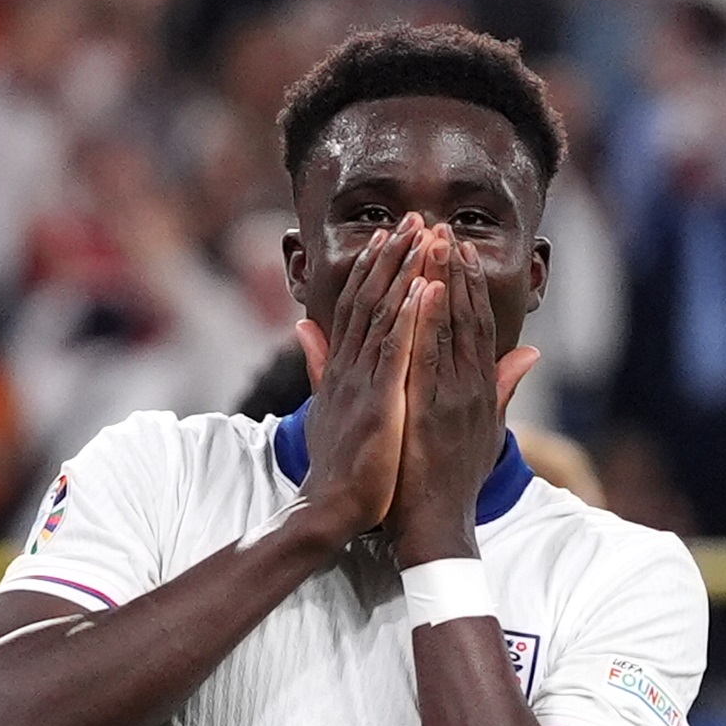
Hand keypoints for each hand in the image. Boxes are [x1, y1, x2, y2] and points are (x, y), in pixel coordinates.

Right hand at [294, 213, 431, 539]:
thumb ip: (320, 364)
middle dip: (392, 255)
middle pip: (370, 299)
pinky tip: (423, 288)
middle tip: (412, 216)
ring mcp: (363, 383)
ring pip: (385, 315)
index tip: (391, 235)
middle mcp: (350, 368)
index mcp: (342, 369)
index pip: (357, 305)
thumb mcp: (329, 406)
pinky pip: (397, 351)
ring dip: (404, 272)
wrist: (333, 509)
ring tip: (422, 236)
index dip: (373, 267)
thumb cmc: (340, 466)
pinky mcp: (380, 402)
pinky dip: (410, 317)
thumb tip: (301, 328)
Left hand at [388, 226, 538, 566]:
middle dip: (456, 272)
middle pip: (466, 318)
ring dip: (442, 283)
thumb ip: (505, 388)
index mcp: (482, 391)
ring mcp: (453, 398)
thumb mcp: (486, 429)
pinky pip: (429, 356)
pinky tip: (422, 289)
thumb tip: (532, 354)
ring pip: (450, 329)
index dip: (470, 286)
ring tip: (434, 243)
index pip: (478, 326)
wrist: (437, 526)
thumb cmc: (451, 481)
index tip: (460, 250)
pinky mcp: (432, 410)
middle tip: (444, 229)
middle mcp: (472, 388)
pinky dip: (427, 322)